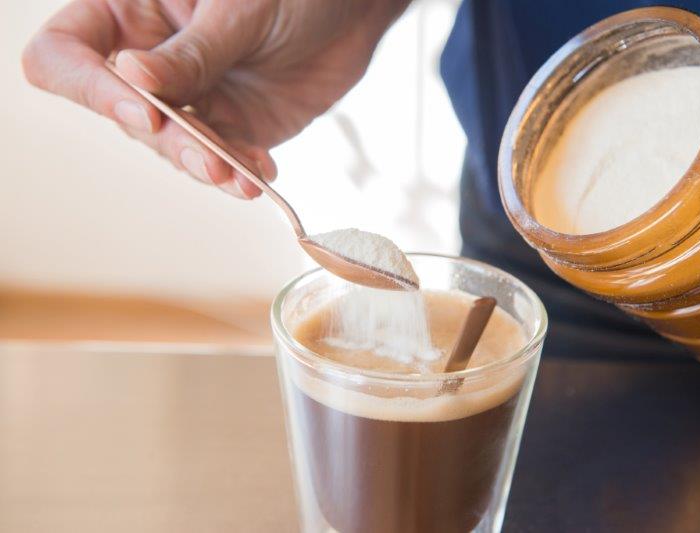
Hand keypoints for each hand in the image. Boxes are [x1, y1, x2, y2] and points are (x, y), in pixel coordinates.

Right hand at [23, 0, 406, 197]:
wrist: (352, 14)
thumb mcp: (240, 11)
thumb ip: (192, 51)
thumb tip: (131, 75)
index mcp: (131, 12)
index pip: (66, 53)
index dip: (90, 87)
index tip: (144, 110)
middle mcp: (151, 60)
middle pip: (123, 114)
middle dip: (168, 141)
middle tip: (212, 157)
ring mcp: (190, 98)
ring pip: (171, 147)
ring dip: (204, 165)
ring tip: (241, 175)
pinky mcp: (229, 127)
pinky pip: (219, 160)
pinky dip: (238, 172)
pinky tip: (261, 173)